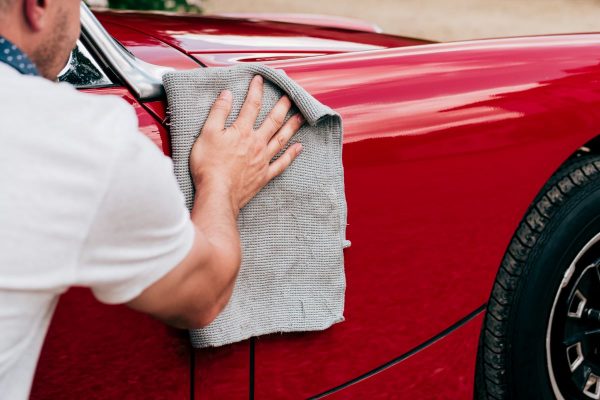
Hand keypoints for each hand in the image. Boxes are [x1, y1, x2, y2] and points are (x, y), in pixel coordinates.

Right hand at [190, 75, 303, 210]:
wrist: (217, 193)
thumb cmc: (209, 165)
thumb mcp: (207, 133)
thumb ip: (218, 112)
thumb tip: (227, 94)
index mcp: (242, 131)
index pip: (252, 105)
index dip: (256, 90)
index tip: (261, 79)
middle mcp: (256, 143)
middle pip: (274, 120)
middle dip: (283, 106)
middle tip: (292, 96)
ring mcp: (263, 159)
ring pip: (282, 139)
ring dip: (292, 126)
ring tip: (301, 117)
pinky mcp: (264, 175)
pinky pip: (282, 163)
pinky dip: (292, 155)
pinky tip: (299, 148)